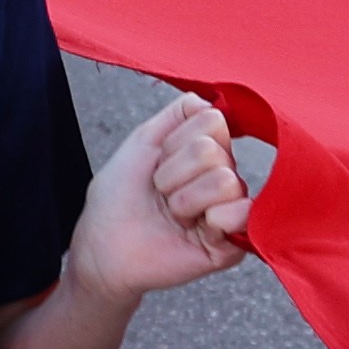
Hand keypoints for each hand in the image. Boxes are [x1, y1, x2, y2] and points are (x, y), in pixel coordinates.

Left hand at [69, 90, 255, 301]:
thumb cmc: (118, 199)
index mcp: (205, 152)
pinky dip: (216, 219)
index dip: (176, 141)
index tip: (158, 163)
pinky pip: (244, 214)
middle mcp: (223, 176)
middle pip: (214, 150)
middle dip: (174, 172)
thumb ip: (177, 114)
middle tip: (161, 193)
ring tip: (174, 213)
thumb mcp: (142, 142)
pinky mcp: (234, 243)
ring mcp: (230, 209)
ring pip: (226, 180)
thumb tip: (210, 101)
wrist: (104, 247)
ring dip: (185, 198)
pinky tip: (198, 228)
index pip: (213, 120)